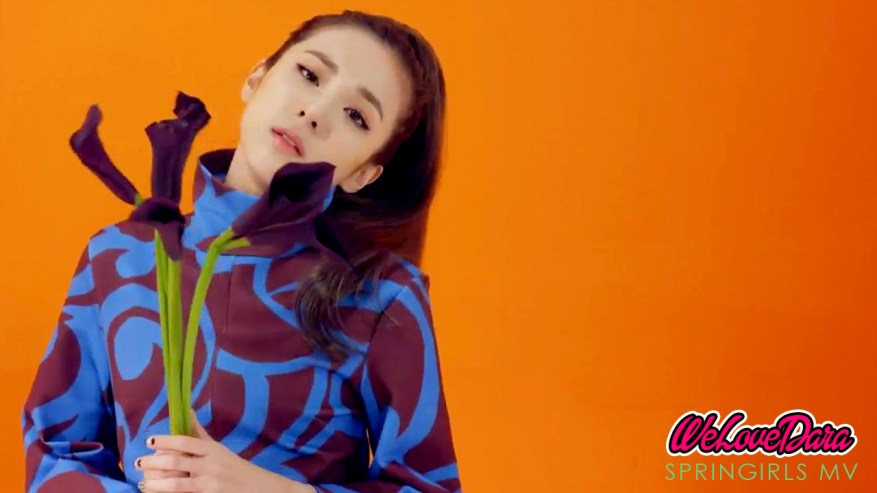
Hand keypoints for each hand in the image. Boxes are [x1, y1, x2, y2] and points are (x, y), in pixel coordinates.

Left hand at [136, 409, 315, 492]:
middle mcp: (211, 465)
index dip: (166, 441)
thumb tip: (186, 411)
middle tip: (139, 463)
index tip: (150, 441)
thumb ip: (200, 433)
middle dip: (154, 463)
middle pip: (177, 462)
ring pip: (177, 483)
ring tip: (143, 482)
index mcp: (213, 449)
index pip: (186, 441)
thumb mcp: (219, 449)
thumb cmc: (236, 468)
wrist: (260, 489)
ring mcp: (210, 484)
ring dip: (156, 483)